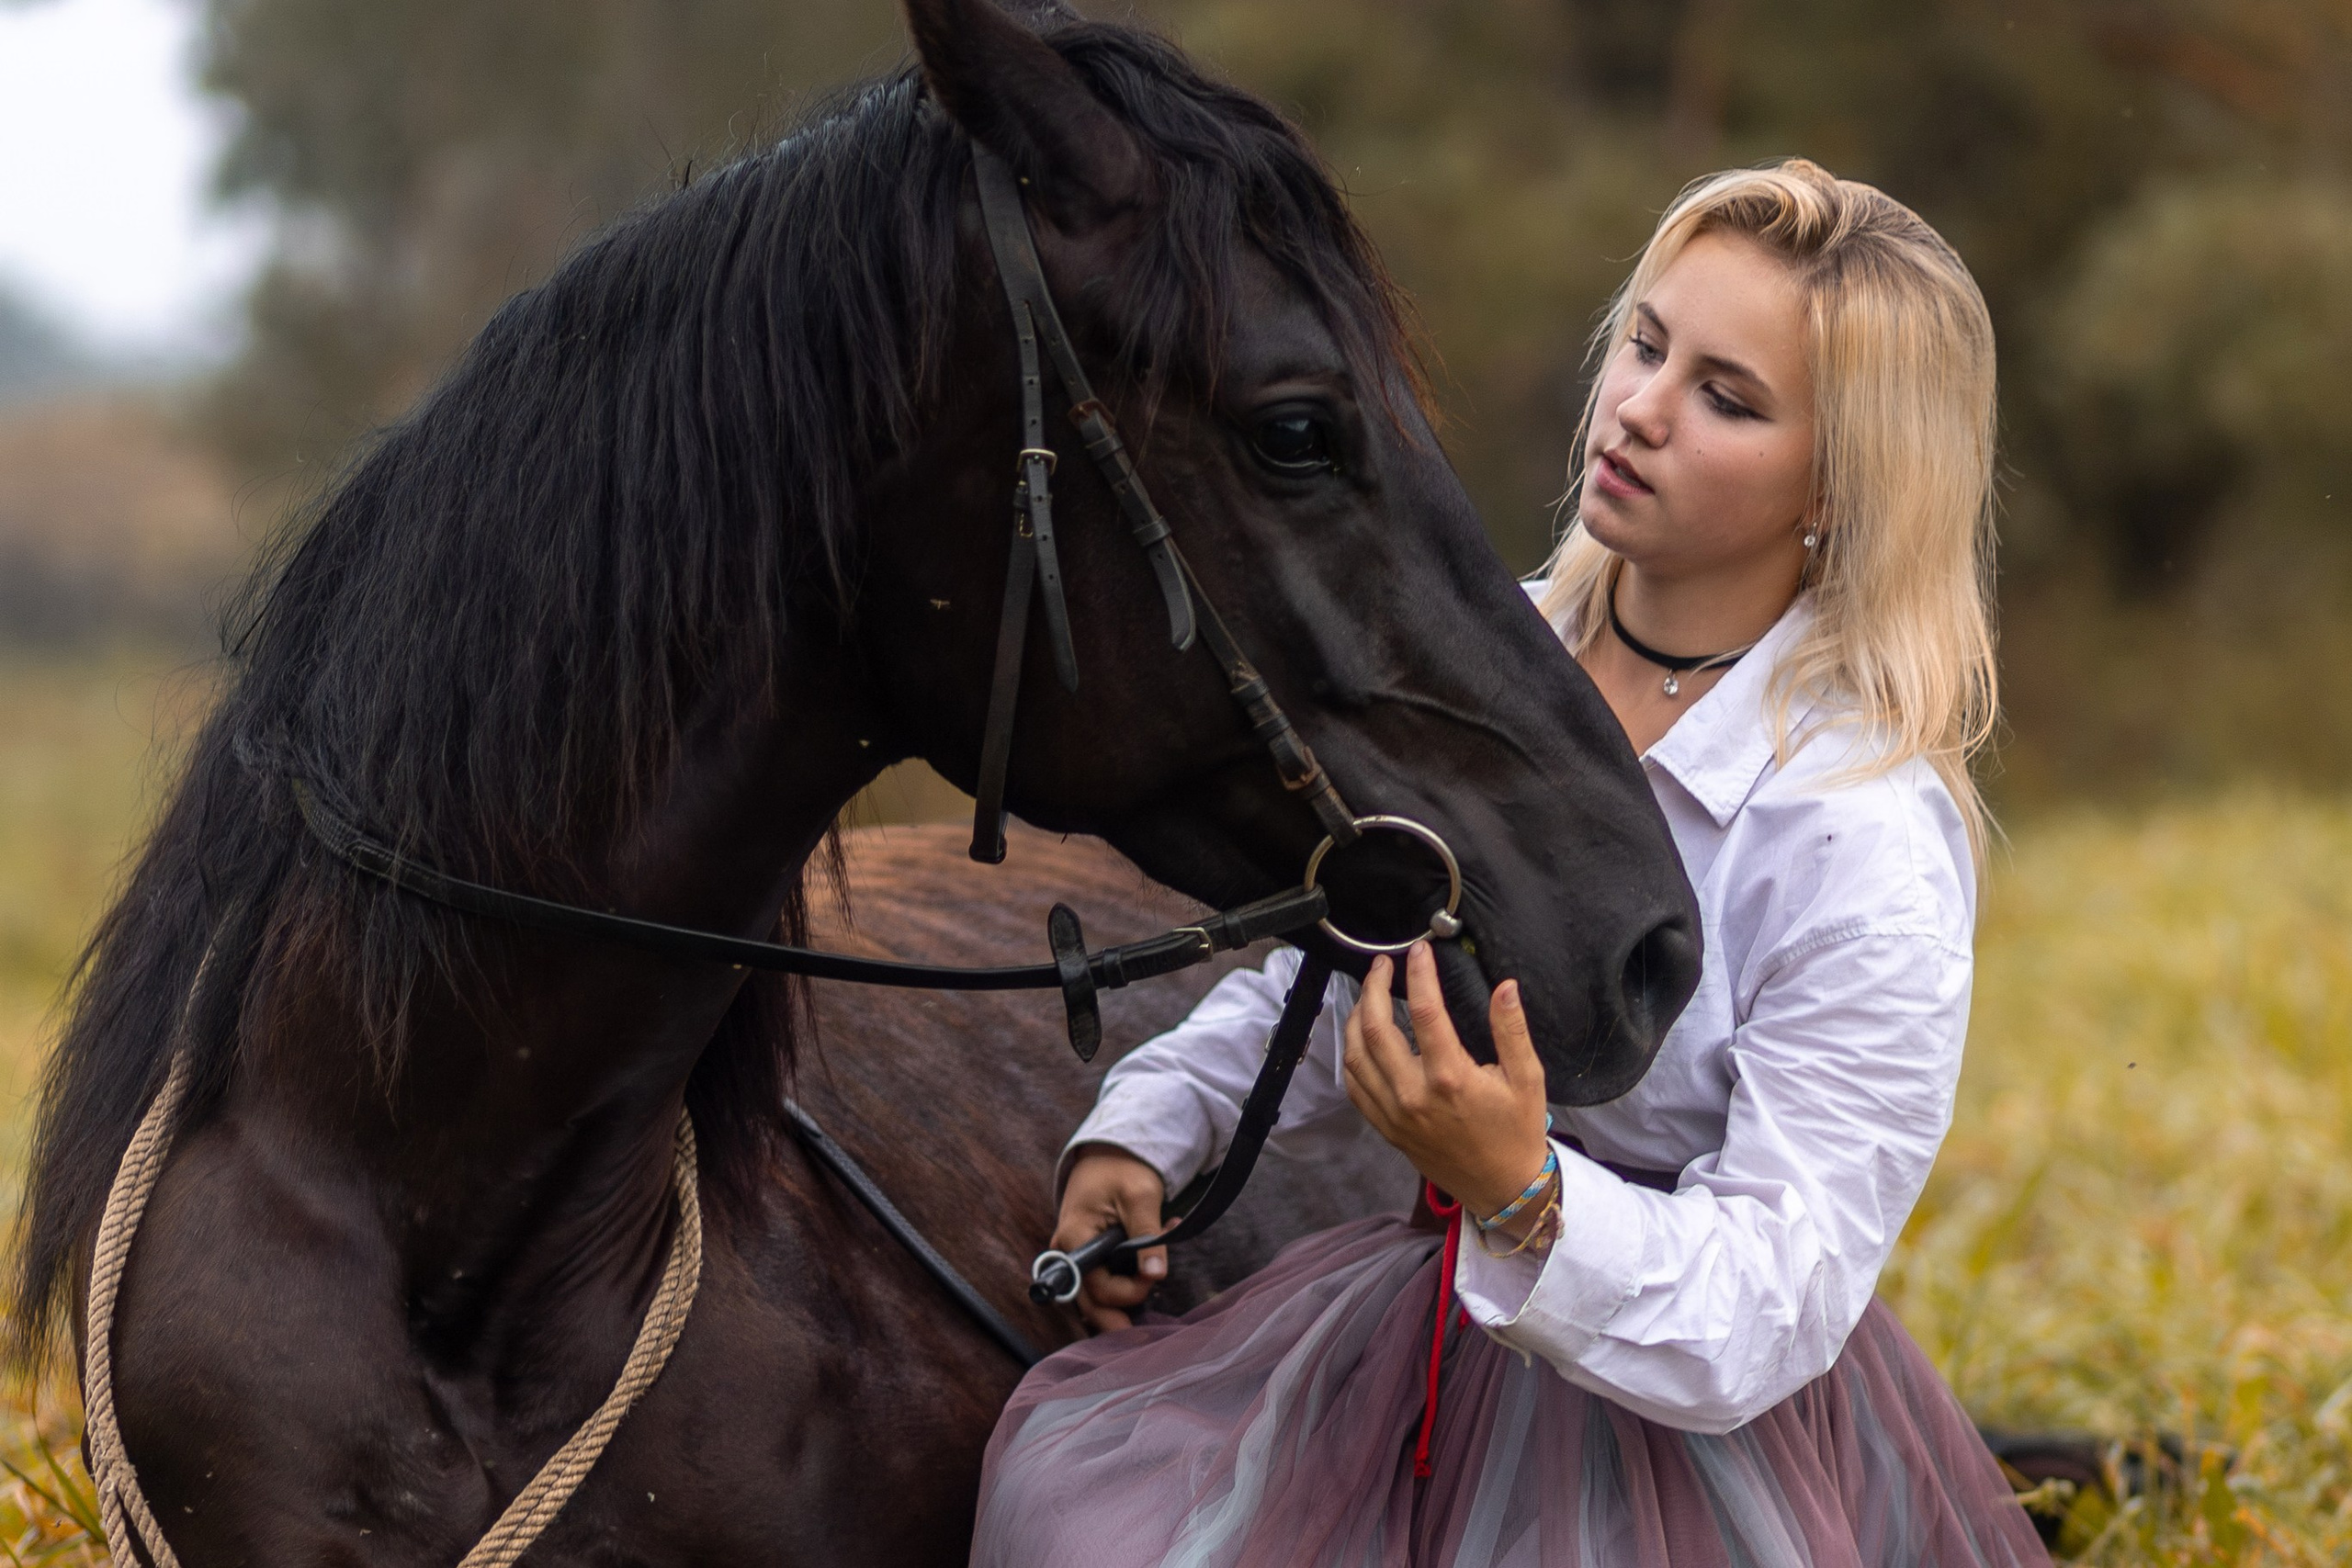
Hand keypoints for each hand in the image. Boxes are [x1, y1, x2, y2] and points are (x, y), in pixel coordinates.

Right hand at [1052, 1145, 1167, 1330]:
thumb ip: (1148, 1235)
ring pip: (1094, 1297)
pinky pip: (1100, 1282)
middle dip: (1121, 1312)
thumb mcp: (1140, 1196)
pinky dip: (1124, 1283)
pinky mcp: (1087, 1256)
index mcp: (1075, 1238)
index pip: (1098, 1287)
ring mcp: (1076, 1256)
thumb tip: (1156, 1275)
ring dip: (1125, 1295)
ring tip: (1153, 1279)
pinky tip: (1147, 1269)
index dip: (1128, 1292)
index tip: (1154, 1277)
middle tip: (1147, 1323)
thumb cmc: (1122, 1169)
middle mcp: (1068, 1253)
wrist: (1110, 1153)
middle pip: (1090, 1301)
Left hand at [1342, 941, 1551, 1225]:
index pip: (1425, 1012)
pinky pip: (1356, 1086)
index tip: (1419, 951)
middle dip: (1373, 987)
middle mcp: (1414, 1095)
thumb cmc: (1517, 1132)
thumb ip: (1512, 1030)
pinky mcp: (1387, 1128)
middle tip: (1381, 964)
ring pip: (1356, 1055)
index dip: (1419, 974)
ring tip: (1369, 993)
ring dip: (1356, 1017)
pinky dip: (1352, 1055)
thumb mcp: (1528, 1079)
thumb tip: (1505, 987)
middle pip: (1375, 1028)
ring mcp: (1395, 1114)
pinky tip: (1361, 1036)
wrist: (1502, 1188)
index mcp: (1450, 1078)